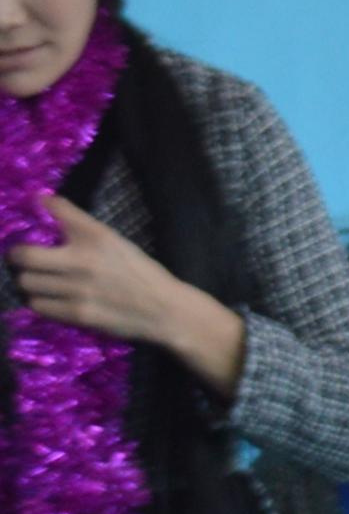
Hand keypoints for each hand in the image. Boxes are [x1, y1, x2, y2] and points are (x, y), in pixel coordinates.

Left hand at [9, 200, 244, 387]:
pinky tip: (52, 299)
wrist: (166, 310)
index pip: (56, 211)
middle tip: (22, 259)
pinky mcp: (79, 314)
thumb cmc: (140, 272)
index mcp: (96, 236)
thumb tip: (42, 199)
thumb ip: (78, 223)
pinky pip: (39, 306)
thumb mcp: (114, 241)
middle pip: (23, 256)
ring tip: (40, 282)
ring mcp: (79, 289)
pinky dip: (40, 302)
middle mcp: (83, 260)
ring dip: (29, 282)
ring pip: (27, 283)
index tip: (35, 212)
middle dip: (17, 257)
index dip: (38, 209)